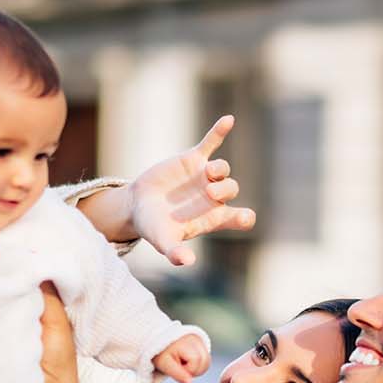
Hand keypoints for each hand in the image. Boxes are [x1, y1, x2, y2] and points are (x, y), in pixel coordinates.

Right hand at [128, 115, 255, 266]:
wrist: (138, 205)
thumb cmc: (154, 227)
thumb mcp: (162, 242)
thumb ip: (175, 252)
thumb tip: (186, 261)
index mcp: (213, 218)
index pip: (239, 217)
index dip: (244, 217)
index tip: (242, 216)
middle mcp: (214, 197)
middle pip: (232, 189)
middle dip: (225, 190)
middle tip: (209, 193)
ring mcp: (205, 176)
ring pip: (223, 169)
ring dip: (220, 170)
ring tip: (208, 173)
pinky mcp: (193, 159)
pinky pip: (211, 143)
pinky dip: (219, 132)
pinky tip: (229, 120)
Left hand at [152, 332, 210, 382]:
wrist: (157, 342)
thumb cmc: (160, 353)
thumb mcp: (165, 365)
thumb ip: (178, 374)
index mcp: (186, 343)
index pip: (197, 362)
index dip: (188, 370)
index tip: (177, 368)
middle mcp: (196, 340)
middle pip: (205, 362)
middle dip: (194, 370)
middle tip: (180, 367)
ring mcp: (200, 341)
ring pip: (207, 362)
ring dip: (197, 369)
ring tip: (184, 365)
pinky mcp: (202, 344)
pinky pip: (206, 360)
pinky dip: (198, 365)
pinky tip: (188, 363)